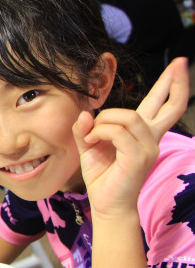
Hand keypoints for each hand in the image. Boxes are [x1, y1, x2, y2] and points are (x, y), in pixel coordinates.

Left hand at [72, 58, 188, 215]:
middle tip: (181, 63)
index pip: (162, 106)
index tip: (178, 65)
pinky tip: (93, 141)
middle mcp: (151, 138)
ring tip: (93, 135)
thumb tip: (86, 114)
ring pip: (128, 117)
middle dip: (174, 82)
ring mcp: (148, 148)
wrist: (106, 204)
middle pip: (170, 106)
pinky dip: (101, 132)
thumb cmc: (101, 176)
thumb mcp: (90, 147)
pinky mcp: (139, 157)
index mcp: (142, 134)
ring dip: (104, 121)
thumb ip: (86, 129)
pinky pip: (118, 132)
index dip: (171, 85)